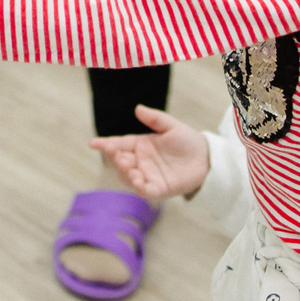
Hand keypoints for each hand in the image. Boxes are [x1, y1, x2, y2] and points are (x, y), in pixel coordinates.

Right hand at [89, 104, 212, 200]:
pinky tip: (139, 182)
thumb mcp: (171, 126)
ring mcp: (148, 176)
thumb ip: (155, 118)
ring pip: (128, 178)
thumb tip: (138, 109)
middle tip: (119, 156)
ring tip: (130, 168)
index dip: (105, 144)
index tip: (93, 143)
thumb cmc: (187, 140)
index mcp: (140, 145)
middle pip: (120, 162)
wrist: (206, 158)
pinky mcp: (159, 189)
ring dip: (126, 174)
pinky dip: (139, 188)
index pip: (119, 144)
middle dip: (116, 160)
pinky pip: (145, 191)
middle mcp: (141, 161)